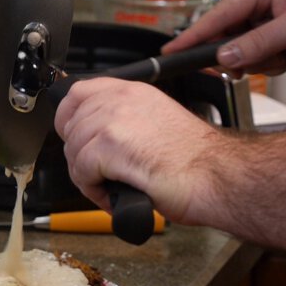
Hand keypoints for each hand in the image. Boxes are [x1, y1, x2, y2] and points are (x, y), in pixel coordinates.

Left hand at [54, 78, 228, 224]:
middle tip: (98, 174)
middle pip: (70, 126)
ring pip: (73, 151)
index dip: (69, 120)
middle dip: (79, 156)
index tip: (77, 141)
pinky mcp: (110, 146)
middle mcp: (121, 100)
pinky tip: (112, 194)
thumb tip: (95, 140)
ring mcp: (114, 120)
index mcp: (132, 91)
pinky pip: (81, 171)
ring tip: (109, 187)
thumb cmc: (195, 160)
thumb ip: (124, 122)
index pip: (77, 93)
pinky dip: (92, 190)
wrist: (216, 175)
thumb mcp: (154, 123)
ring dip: (85, 177)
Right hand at [162, 0, 285, 75]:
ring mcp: (269, 20)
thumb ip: (260, 41)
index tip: (170, 53)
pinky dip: (274, 63)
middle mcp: (261, 3)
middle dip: (240, 56)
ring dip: (263, 61)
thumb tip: (226, 58)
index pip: (217, 16)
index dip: (193, 36)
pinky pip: (262, 58)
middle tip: (246, 66)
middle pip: (228, 38)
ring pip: (245, 52)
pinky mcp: (279, 36)